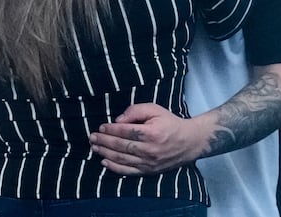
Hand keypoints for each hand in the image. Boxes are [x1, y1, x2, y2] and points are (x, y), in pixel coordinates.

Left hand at [89, 103, 204, 174]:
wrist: (189, 142)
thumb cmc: (170, 123)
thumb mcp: (155, 109)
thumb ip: (136, 110)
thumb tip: (118, 121)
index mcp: (152, 132)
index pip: (125, 131)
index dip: (111, 129)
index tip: (101, 126)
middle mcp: (149, 149)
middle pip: (121, 146)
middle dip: (104, 141)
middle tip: (92, 137)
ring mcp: (149, 162)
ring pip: (122, 159)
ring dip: (105, 153)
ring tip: (94, 147)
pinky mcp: (149, 171)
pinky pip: (128, 171)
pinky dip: (114, 168)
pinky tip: (104, 162)